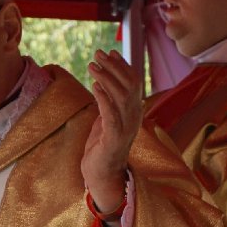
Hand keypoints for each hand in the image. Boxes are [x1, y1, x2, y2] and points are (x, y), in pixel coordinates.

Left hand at [80, 49, 143, 215]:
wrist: (102, 174)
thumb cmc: (102, 146)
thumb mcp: (107, 118)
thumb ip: (109, 101)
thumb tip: (103, 81)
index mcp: (134, 112)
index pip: (133, 82)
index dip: (122, 65)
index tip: (109, 52)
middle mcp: (134, 118)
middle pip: (129, 85)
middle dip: (113, 67)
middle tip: (97, 54)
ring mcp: (126, 128)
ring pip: (121, 97)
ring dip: (106, 78)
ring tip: (92, 66)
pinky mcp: (114, 138)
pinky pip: (111, 114)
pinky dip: (104, 98)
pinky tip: (95, 87)